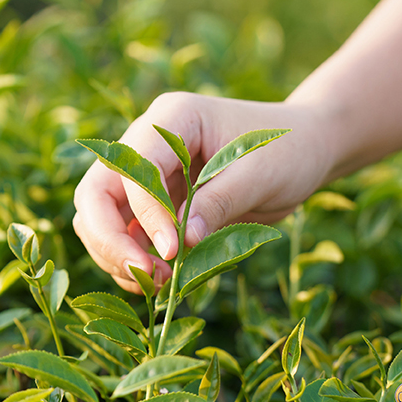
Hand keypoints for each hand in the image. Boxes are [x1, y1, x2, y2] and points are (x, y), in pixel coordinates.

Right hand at [72, 91, 333, 292]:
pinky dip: (132, 259)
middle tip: (147, 276)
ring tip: (159, 282)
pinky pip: (124, 232)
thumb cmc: (288, 150)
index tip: (172, 253)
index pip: (134, 169)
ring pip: (100, 216)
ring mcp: (147, 172)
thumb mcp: (260, 175)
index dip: (146, 214)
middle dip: (109, 239)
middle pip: (96, 192)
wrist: (304, 149)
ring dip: (117, 254)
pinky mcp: (154, 200)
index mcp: (171, 118)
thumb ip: (218, 203)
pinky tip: (159, 280)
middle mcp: (147, 141)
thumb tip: (179, 244)